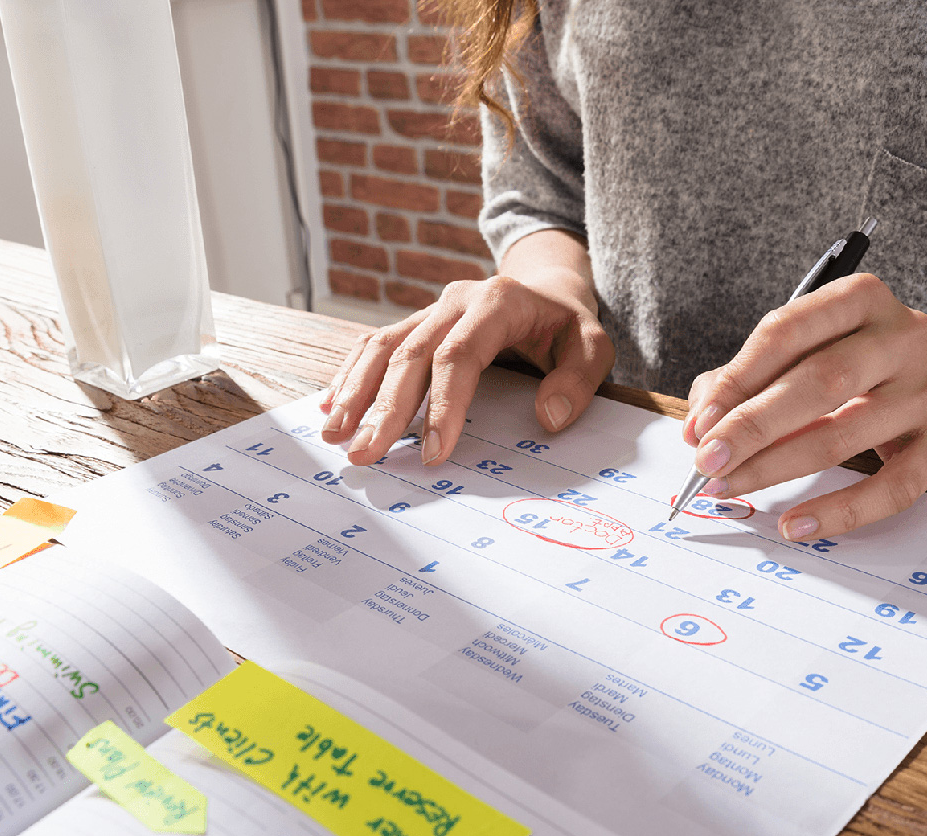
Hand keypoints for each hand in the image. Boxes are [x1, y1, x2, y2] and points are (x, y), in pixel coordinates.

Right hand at [319, 272, 613, 466]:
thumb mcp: (594, 346)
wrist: (548, 291)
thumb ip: (578, 379)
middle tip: (364, 454)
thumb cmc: (567, 327)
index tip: (432, 452)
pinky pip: (375, 344)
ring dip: (355, 391)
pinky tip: (332, 406)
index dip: (443, 405)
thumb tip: (550, 416)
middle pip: (410, 353)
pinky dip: (351, 374)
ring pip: (383, 346)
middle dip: (384, 408)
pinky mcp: (416, 322)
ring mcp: (431, 310)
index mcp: (497, 303)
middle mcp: (455, 301)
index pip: (458, 355)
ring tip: (334, 435)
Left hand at [684, 273, 926, 540]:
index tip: (702, 421)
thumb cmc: (863, 370)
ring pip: (843, 434)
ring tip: (731, 487)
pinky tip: (797, 524)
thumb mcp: (811, 352)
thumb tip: (699, 427)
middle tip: (708, 461)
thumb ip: (747, 380)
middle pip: (819, 381)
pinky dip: (839, 511)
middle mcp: (903, 337)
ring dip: (776, 467)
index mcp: (862, 299)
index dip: (738, 379)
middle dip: (753, 426)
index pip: (787, 331)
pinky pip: (889, 488)